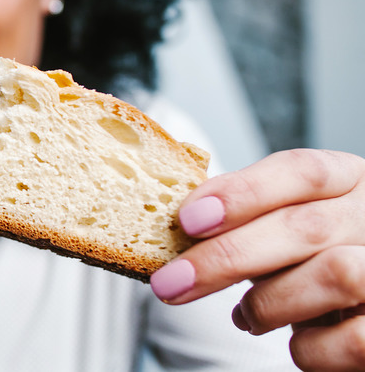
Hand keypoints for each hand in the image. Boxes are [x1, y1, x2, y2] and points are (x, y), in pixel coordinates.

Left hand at [150, 149, 364, 370]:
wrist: (359, 318)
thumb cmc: (313, 265)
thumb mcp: (283, 231)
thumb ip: (246, 221)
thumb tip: (178, 231)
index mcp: (350, 182)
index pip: (302, 170)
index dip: (241, 191)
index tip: (187, 219)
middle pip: (305, 226)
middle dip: (227, 256)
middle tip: (171, 281)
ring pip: (335, 275)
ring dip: (269, 302)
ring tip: (246, 316)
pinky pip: (351, 338)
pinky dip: (309, 347)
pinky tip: (297, 344)